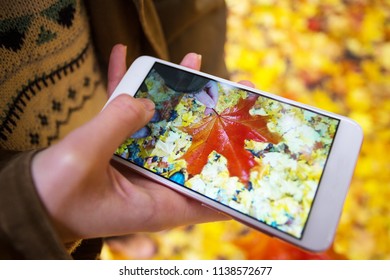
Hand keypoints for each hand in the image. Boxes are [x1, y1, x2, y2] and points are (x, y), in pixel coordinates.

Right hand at [32, 45, 226, 241]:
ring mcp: (138, 162)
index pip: (210, 195)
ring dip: (174, 93)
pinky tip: (124, 55)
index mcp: (157, 202)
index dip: (235, 175)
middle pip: (192, 148)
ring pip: (164, 124)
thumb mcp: (85, 160)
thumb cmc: (54, 195)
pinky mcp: (118, 146)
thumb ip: (116, 126)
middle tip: (229, 88)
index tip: (255, 149)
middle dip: (210, 117)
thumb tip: (144, 100)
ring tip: (188, 62)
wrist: (28, 199)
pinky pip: (129, 114)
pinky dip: (128, 87)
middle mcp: (154, 183)